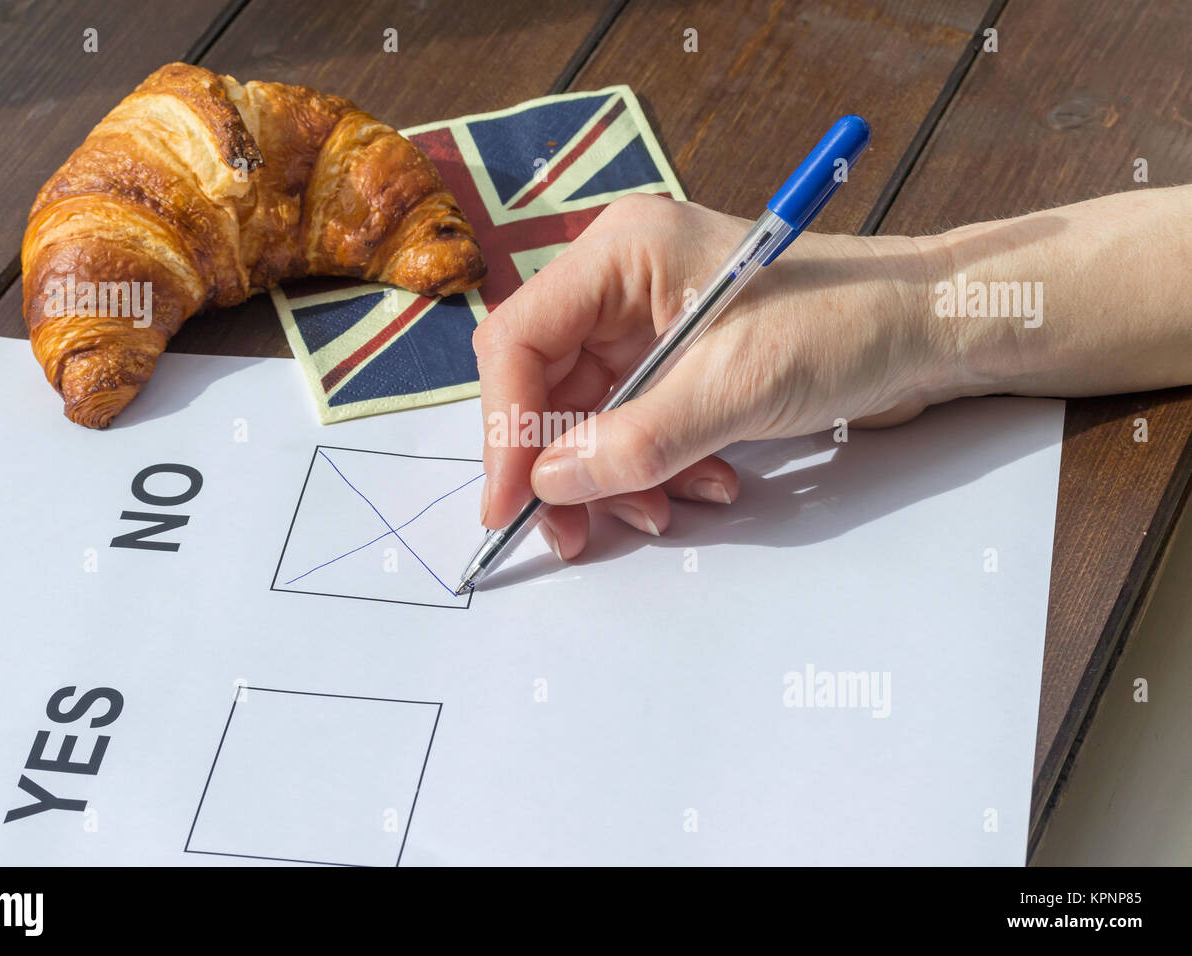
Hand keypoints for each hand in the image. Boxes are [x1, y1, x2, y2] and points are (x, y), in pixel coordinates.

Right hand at [473, 193, 949, 559]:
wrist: (933, 328)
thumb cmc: (848, 325)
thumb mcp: (736, 388)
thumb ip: (636, 441)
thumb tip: (551, 485)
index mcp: (621, 254)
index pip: (520, 340)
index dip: (506, 427)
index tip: (512, 503)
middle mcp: (623, 283)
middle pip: (546, 385)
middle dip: (563, 464)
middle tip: (574, 533)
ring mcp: (650, 324)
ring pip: (589, 416)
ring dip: (617, 475)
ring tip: (664, 511)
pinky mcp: (679, 363)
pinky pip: (635, 427)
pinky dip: (656, 468)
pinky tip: (707, 484)